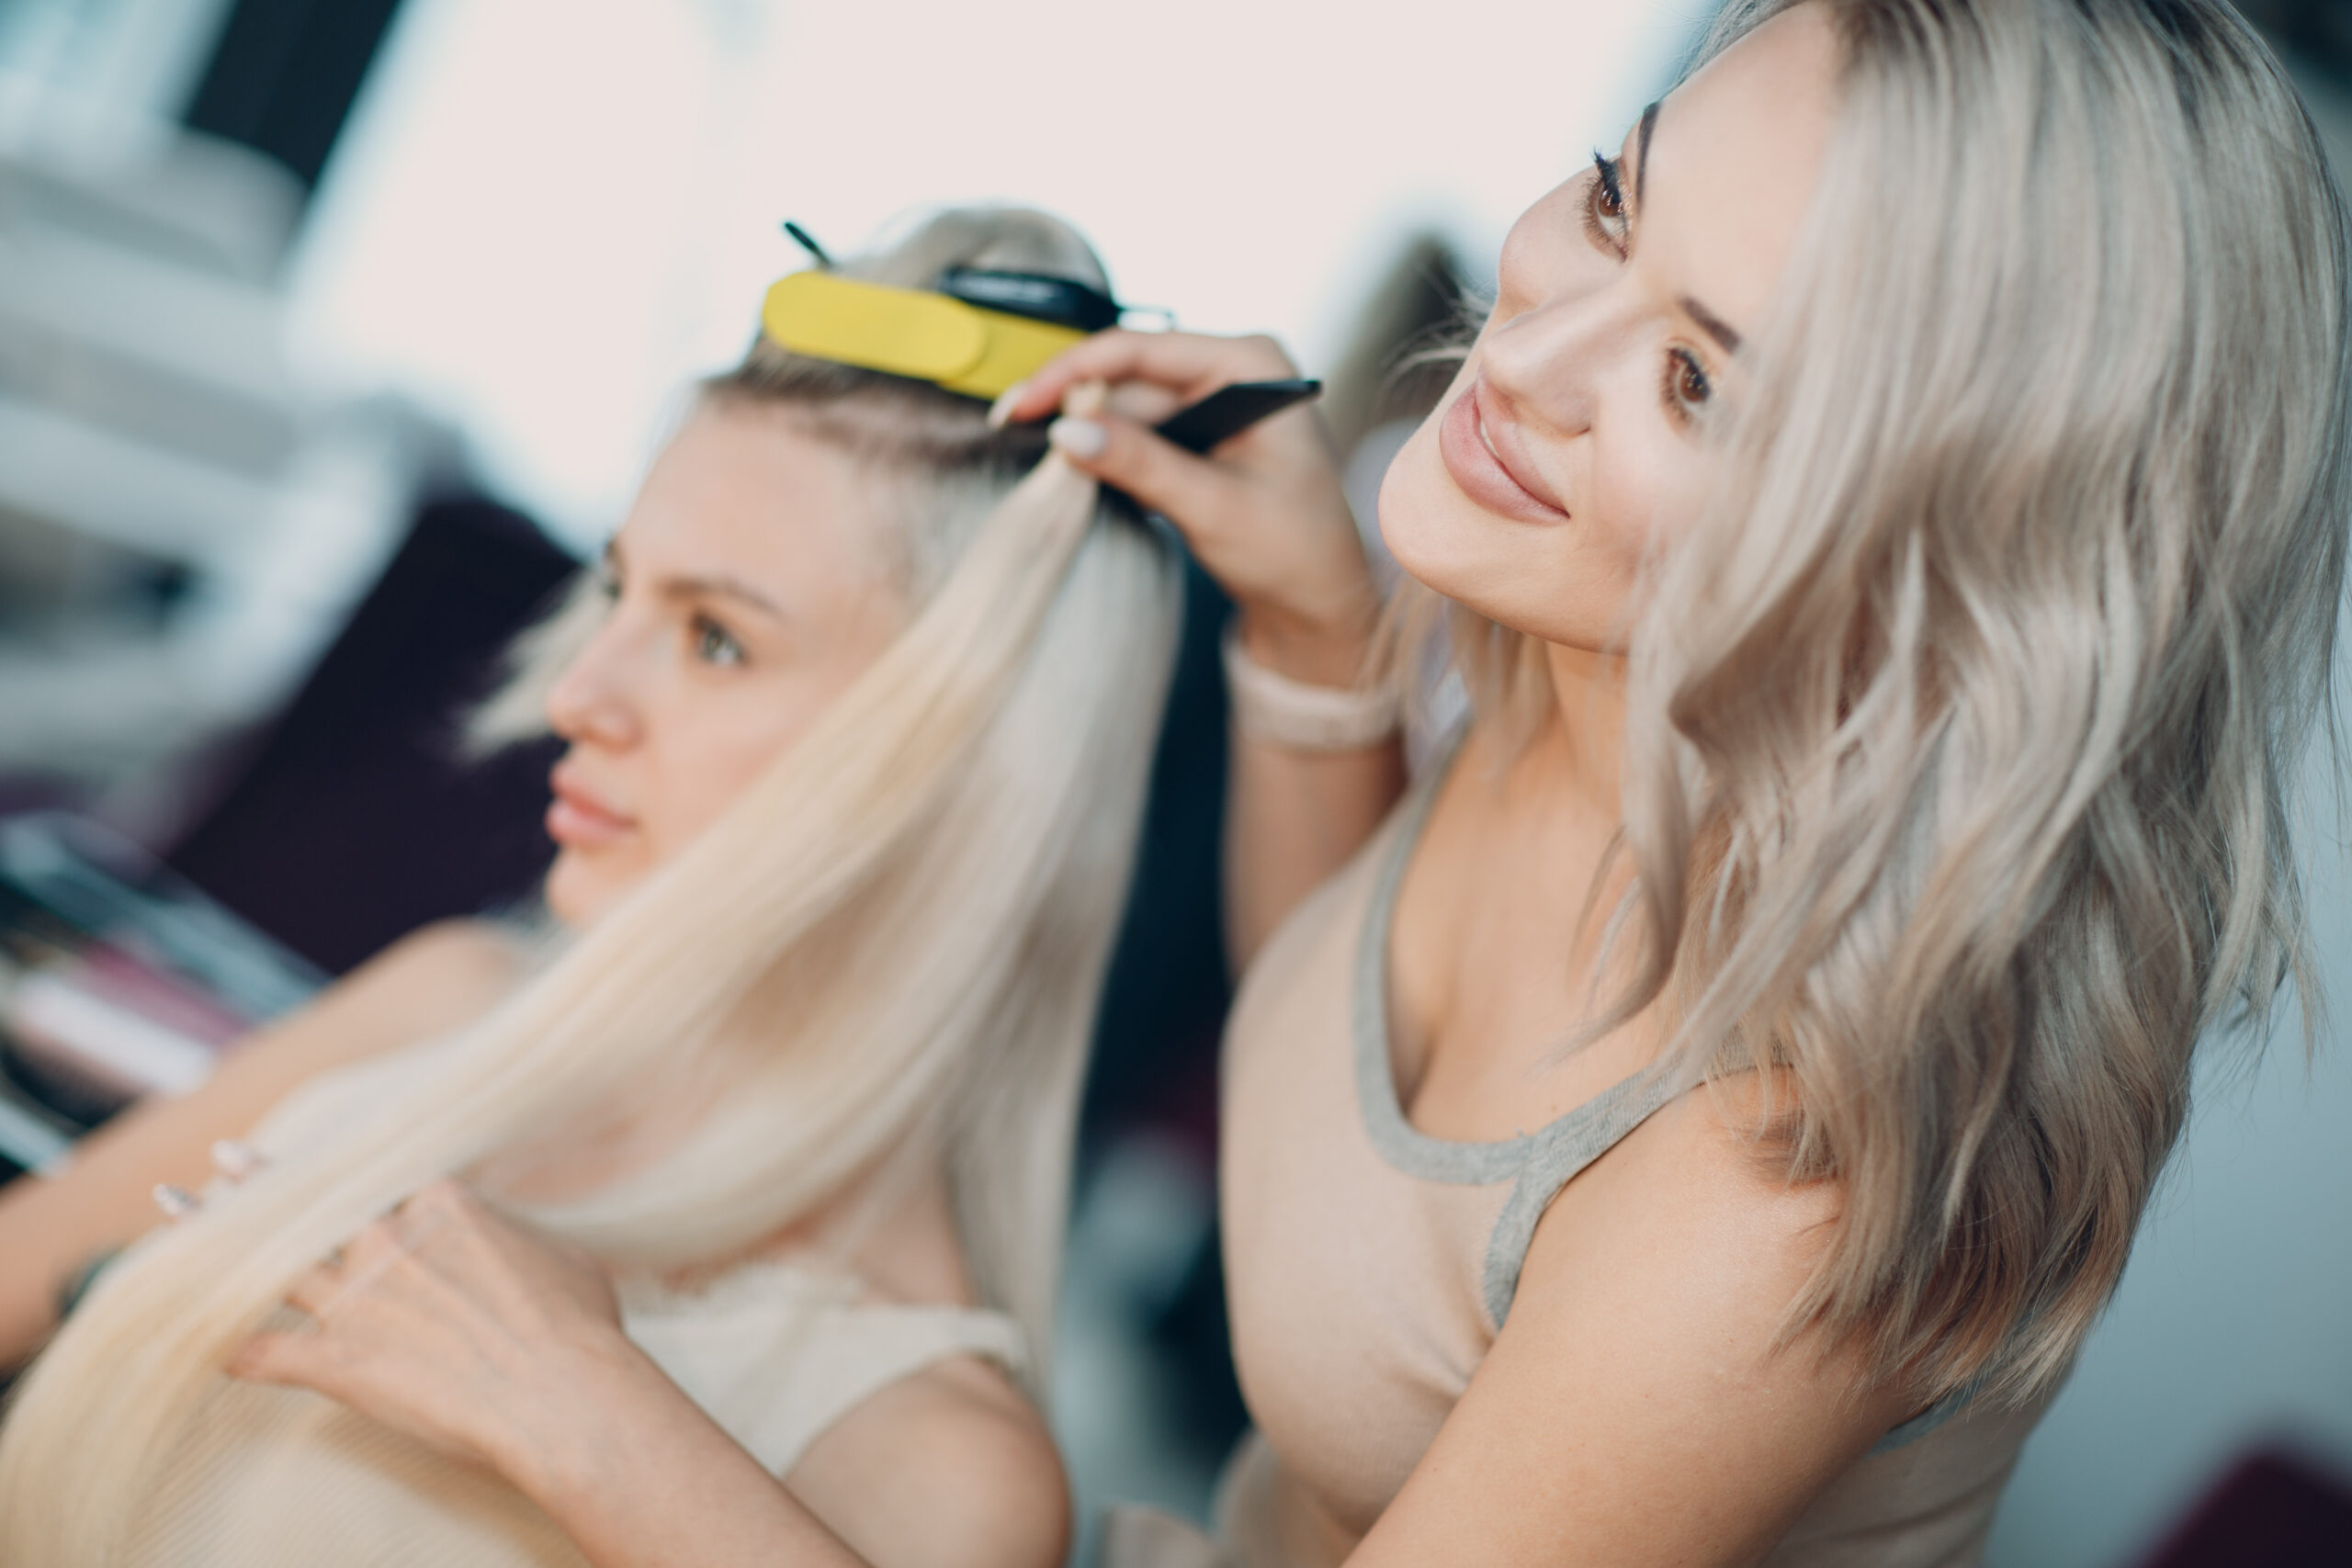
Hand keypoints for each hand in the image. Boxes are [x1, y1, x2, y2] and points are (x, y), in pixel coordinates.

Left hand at [229, 1179, 640, 1486]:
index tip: (328, 1154)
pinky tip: (204, 1346)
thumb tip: (523, 1237)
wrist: (562, 1393)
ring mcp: (357, 1300)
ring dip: (211, 1239)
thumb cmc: (579, 1325)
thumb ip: (521, 1237)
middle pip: (313, 1203)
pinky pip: (264, 1352)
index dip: (350, 1166)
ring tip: (171, 1215)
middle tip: (224, 1160)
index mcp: (442, 1206)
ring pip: (268, 1261)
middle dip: (262, 1179)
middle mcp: (388, 1241)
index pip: (382, 1178)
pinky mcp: (337, 1361)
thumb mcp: (564, 1256)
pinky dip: (231, 1349)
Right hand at [996, 330, 1380, 686]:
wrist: (1319, 605)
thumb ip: (1142, 465)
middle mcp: (1231, 372)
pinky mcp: (1196, 439)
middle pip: (1127, 376)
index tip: (1023, 400)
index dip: (1075, 369)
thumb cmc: (1294, 552)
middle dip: (1070, 401)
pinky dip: (1104, 454)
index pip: (1143, 349)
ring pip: (1125, 408)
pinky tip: (1071, 472)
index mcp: (1251, 365)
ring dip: (1083, 432)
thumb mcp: (1213, 507)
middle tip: (1006, 427)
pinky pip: (1136, 436)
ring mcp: (1212, 404)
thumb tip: (1067, 431)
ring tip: (1034, 455)